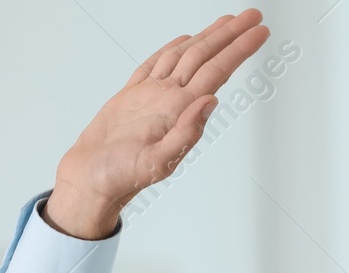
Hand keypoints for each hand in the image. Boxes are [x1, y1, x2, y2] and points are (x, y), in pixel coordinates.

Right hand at [43, 9, 270, 238]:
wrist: (90, 180)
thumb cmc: (120, 177)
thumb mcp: (157, 162)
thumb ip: (185, 133)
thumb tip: (210, 101)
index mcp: (179, 110)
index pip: (216, 71)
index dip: (238, 49)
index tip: (259, 31)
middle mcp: (171, 99)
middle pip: (206, 57)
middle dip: (230, 35)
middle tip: (252, 14)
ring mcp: (152, 96)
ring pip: (184, 57)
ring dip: (207, 38)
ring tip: (226, 22)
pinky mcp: (132, 97)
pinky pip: (154, 66)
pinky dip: (169, 50)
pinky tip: (183, 41)